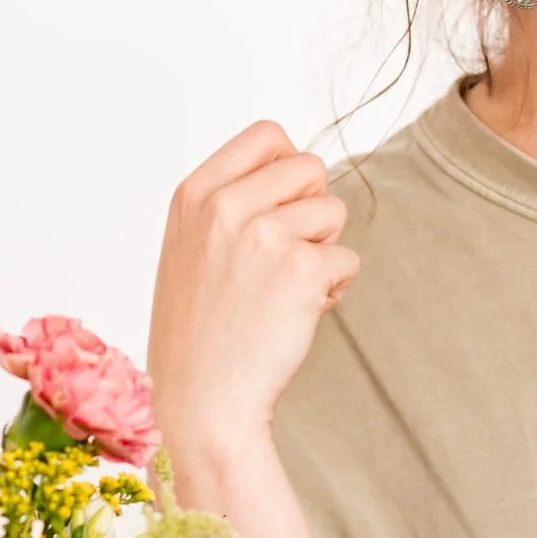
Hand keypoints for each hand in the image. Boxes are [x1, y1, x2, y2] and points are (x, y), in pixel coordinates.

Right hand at [147, 120, 358, 490]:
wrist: (202, 402)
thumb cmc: (197, 333)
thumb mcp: (188, 249)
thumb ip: (228, 204)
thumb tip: (293, 167)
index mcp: (194, 195)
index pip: (267, 135)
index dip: (287, 168)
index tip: (280, 207)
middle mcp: (225, 206)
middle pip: (311, 167)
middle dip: (312, 209)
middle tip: (287, 256)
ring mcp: (264, 236)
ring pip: (334, 212)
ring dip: (325, 250)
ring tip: (287, 289)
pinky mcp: (301, 270)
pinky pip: (349, 260)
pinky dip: (334, 289)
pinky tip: (299, 315)